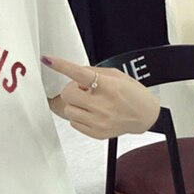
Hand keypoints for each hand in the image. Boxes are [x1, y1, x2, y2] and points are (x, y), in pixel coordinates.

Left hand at [43, 55, 159, 138]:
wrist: (145, 116)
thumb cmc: (132, 94)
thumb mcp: (117, 76)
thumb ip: (94, 72)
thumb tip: (74, 73)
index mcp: (109, 87)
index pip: (80, 73)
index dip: (62, 66)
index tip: (48, 60)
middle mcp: (103, 105)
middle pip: (67, 93)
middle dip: (72, 89)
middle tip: (85, 90)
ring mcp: (99, 121)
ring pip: (68, 109)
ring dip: (75, 104)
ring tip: (90, 103)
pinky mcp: (96, 133)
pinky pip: (73, 123)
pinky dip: (79, 116)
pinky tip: (92, 113)